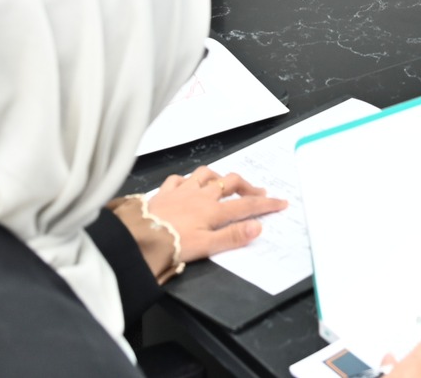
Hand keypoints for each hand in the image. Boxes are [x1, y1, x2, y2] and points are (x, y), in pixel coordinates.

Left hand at [146, 167, 288, 261]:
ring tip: (224, 183)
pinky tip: (188, 184)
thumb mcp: (207, 246)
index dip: (265, 204)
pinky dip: (187, 180)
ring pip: (205, 175)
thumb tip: (258, 227)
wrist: (139, 238)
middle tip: (258, 192)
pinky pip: (178, 179)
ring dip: (218, 177)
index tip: (281, 203)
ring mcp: (181, 191)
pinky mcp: (164, 192)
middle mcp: (200, 196)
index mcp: (213, 211)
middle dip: (247, 186)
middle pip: (229, 183)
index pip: (246, 205)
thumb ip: (233, 236)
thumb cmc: (173, 245)